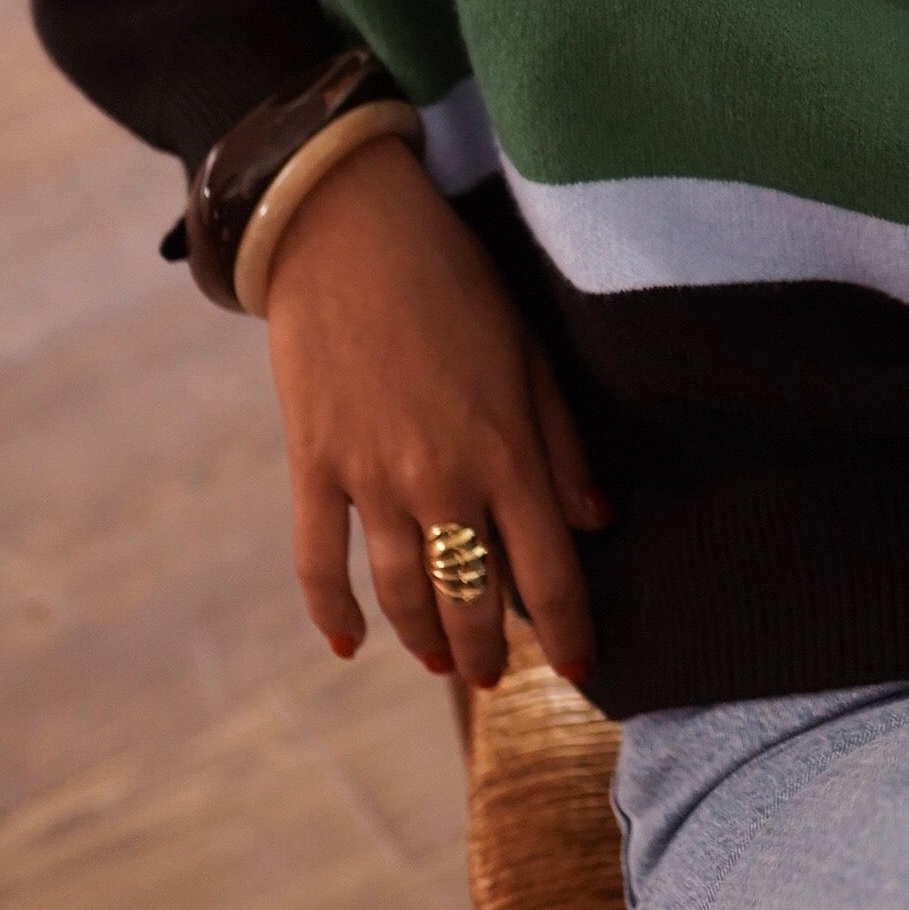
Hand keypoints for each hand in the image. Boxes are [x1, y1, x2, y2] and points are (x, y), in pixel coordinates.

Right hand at [262, 133, 602, 689]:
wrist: (349, 233)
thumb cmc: (457, 284)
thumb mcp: (532, 356)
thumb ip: (563, 447)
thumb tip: (594, 524)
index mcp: (508, 454)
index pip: (550, 573)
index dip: (569, 632)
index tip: (579, 669)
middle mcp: (442, 480)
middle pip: (471, 599)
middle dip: (488, 651)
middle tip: (494, 676)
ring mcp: (371, 479)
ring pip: (401, 592)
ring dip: (422, 638)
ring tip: (438, 660)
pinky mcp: (314, 465)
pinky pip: (319, 559)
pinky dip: (331, 610)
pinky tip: (349, 645)